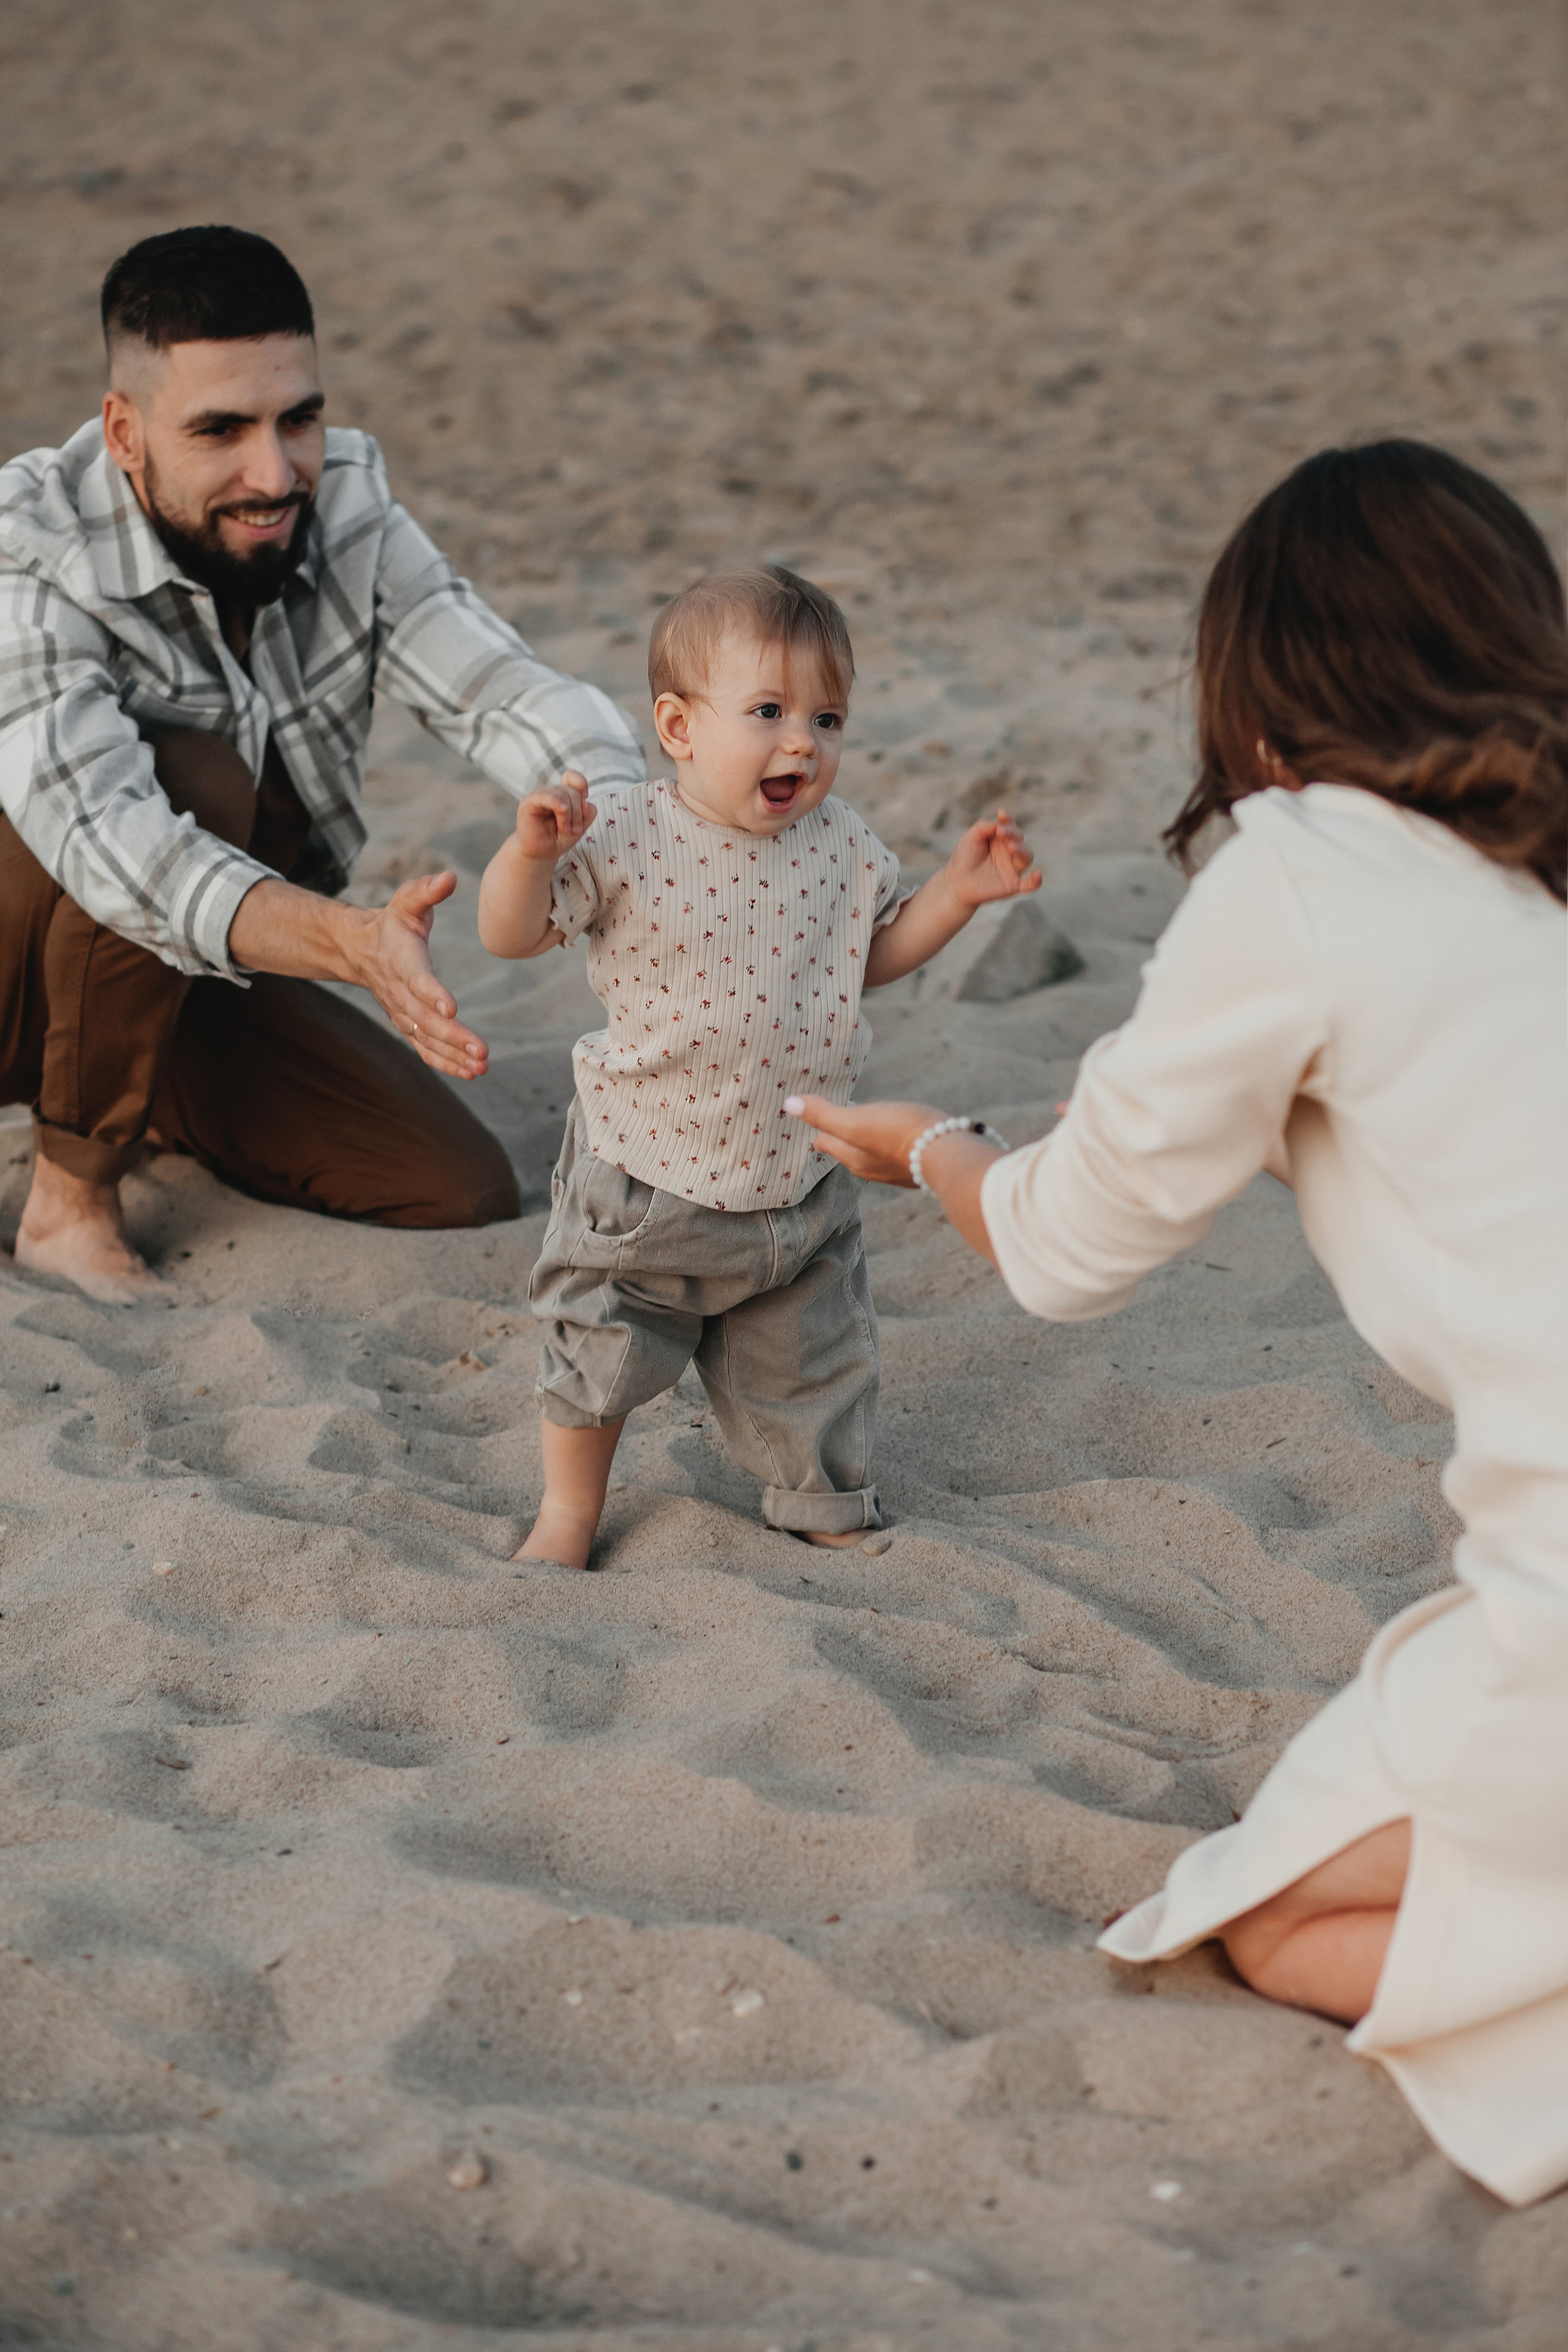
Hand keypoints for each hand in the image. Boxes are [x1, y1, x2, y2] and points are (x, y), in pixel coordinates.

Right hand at [358, 871, 488, 1080]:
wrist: (360, 950)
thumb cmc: (393, 922)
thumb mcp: (407, 900)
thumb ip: (426, 890)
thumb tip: (449, 877)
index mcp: (401, 961)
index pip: (416, 980)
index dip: (432, 993)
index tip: (451, 1007)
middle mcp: (400, 993)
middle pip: (426, 1020)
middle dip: (454, 1037)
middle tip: (482, 1052)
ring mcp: (402, 1013)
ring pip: (427, 1039)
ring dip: (454, 1056)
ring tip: (481, 1067)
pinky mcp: (408, 1025)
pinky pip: (425, 1049)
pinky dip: (446, 1063)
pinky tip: (471, 1073)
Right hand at [513, 771, 594, 862]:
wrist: (540, 854)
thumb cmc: (558, 840)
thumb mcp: (579, 827)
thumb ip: (587, 813)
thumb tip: (585, 800)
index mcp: (562, 794)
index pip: (572, 776)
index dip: (581, 784)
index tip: (585, 801)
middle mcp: (551, 792)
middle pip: (572, 791)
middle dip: (578, 812)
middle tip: (575, 831)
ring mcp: (539, 795)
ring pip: (563, 794)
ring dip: (570, 815)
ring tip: (566, 831)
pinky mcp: (529, 802)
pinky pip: (547, 796)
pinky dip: (558, 806)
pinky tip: (563, 821)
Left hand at [785, 1094, 948, 1187]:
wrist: (948, 1152)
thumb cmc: (899, 1134)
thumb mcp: (855, 1121)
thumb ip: (823, 1114)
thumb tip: (788, 1104)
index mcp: (851, 1158)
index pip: (823, 1141)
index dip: (816, 1125)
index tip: (812, 1110)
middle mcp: (870, 1168)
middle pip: (846, 1147)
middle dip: (838, 1130)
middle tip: (834, 1109)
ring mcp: (895, 1169)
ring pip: (871, 1149)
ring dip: (865, 1134)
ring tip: (865, 1115)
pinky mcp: (917, 1164)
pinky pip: (895, 1150)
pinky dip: (889, 1139)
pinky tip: (898, 1128)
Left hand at [945, 808, 1041, 909]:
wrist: (955, 883)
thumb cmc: (964, 858)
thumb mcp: (971, 837)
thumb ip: (985, 826)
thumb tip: (1000, 822)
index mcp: (1000, 840)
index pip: (1010, 827)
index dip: (1008, 821)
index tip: (1001, 816)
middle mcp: (1009, 852)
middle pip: (1020, 839)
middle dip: (1013, 834)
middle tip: (1001, 832)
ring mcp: (1012, 869)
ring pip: (1027, 857)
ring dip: (1022, 850)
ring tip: (1011, 847)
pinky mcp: (1013, 886)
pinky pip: (1030, 885)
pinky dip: (1036, 881)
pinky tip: (1037, 874)